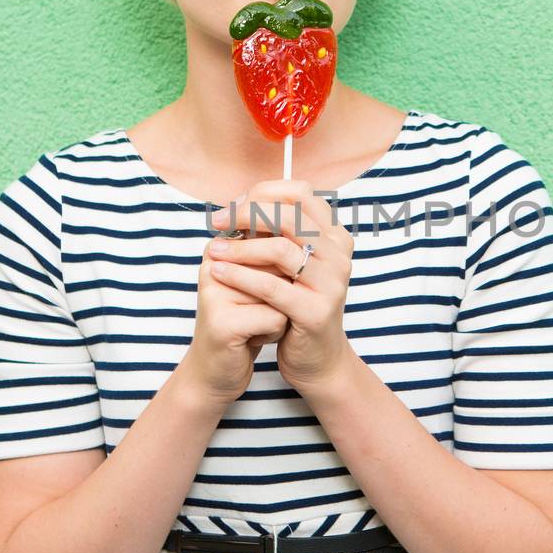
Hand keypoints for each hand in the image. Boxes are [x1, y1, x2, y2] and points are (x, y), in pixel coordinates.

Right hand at [184, 231, 293, 409]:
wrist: (218, 370)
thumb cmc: (246, 321)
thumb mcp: (258, 280)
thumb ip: (274, 251)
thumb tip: (307, 227)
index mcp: (220, 247)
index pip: (273, 237)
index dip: (283, 268)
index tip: (267, 289)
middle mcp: (212, 263)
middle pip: (280, 263)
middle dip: (285, 289)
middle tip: (265, 308)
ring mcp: (215, 293)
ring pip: (282, 289)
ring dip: (281, 310)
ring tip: (259, 321)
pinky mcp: (222, 323)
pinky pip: (276, 317)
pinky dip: (276, 331)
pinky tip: (255, 338)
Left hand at [205, 178, 355, 395]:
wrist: (317, 359)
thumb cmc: (297, 305)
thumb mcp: (292, 264)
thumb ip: (277, 234)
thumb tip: (237, 204)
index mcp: (335, 236)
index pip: (301, 194)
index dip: (263, 194)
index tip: (233, 207)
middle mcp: (339, 255)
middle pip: (289, 216)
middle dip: (246, 214)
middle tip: (217, 221)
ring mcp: (331, 284)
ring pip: (280, 250)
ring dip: (240, 247)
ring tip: (213, 250)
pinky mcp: (316, 312)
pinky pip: (272, 287)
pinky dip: (241, 277)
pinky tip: (218, 272)